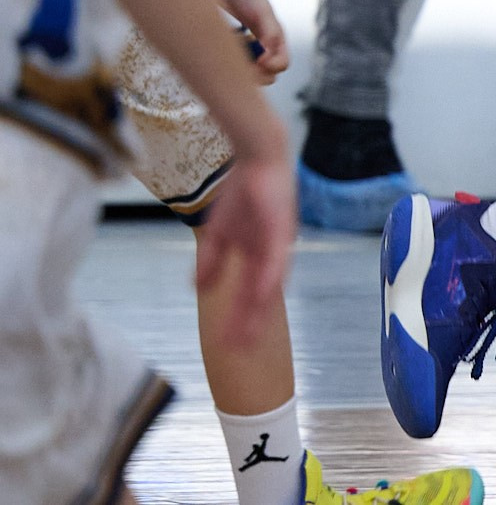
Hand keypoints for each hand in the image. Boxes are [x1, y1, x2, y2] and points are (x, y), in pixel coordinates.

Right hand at [196, 147, 294, 348]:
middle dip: (247, 324)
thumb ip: (211, 261)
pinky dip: (269, 278)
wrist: (257, 158)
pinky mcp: (282, 230)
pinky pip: (275, 258)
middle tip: (237, 351)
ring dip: (258, 310)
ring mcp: (278, 244)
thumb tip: (198, 289)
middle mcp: (271, 255)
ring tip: (247, 336)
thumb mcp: (220, 231)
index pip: (246, 294)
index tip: (226, 342)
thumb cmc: (242, 192)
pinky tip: (262, 296)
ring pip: (268, 285)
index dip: (237, 318)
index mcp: (257, 256)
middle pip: (259, 297)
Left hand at [217, 0, 289, 79]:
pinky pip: (228, 64)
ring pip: (246, 74)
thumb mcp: (261, 11)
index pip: (281, 64)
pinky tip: (221, 45)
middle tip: (243, 63)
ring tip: (232, 50)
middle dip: (256, 74)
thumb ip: (270, 32)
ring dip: (240, 68)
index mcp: (275, 38)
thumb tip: (269, 54)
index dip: (272, 67)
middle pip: (265, 75)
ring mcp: (244, 49)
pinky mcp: (227, 48)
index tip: (259, 61)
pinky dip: (225, 60)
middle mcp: (262, 47)